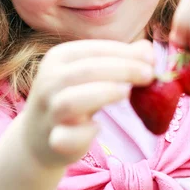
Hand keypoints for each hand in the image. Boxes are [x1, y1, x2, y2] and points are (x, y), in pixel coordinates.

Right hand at [20, 38, 154, 168]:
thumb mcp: (93, 74)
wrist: (38, 137)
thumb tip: (148, 50)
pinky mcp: (52, 140)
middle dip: (122, 69)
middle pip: (86, 70)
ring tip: (128, 93)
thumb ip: (120, 60)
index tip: (151, 59)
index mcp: (58, 57)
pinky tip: (97, 128)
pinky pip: (67, 136)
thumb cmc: (75, 96)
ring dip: (103, 93)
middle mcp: (49, 80)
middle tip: (149, 75)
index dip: (124, 53)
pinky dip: (85, 132)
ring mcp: (48, 111)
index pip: (94, 49)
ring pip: (73, 100)